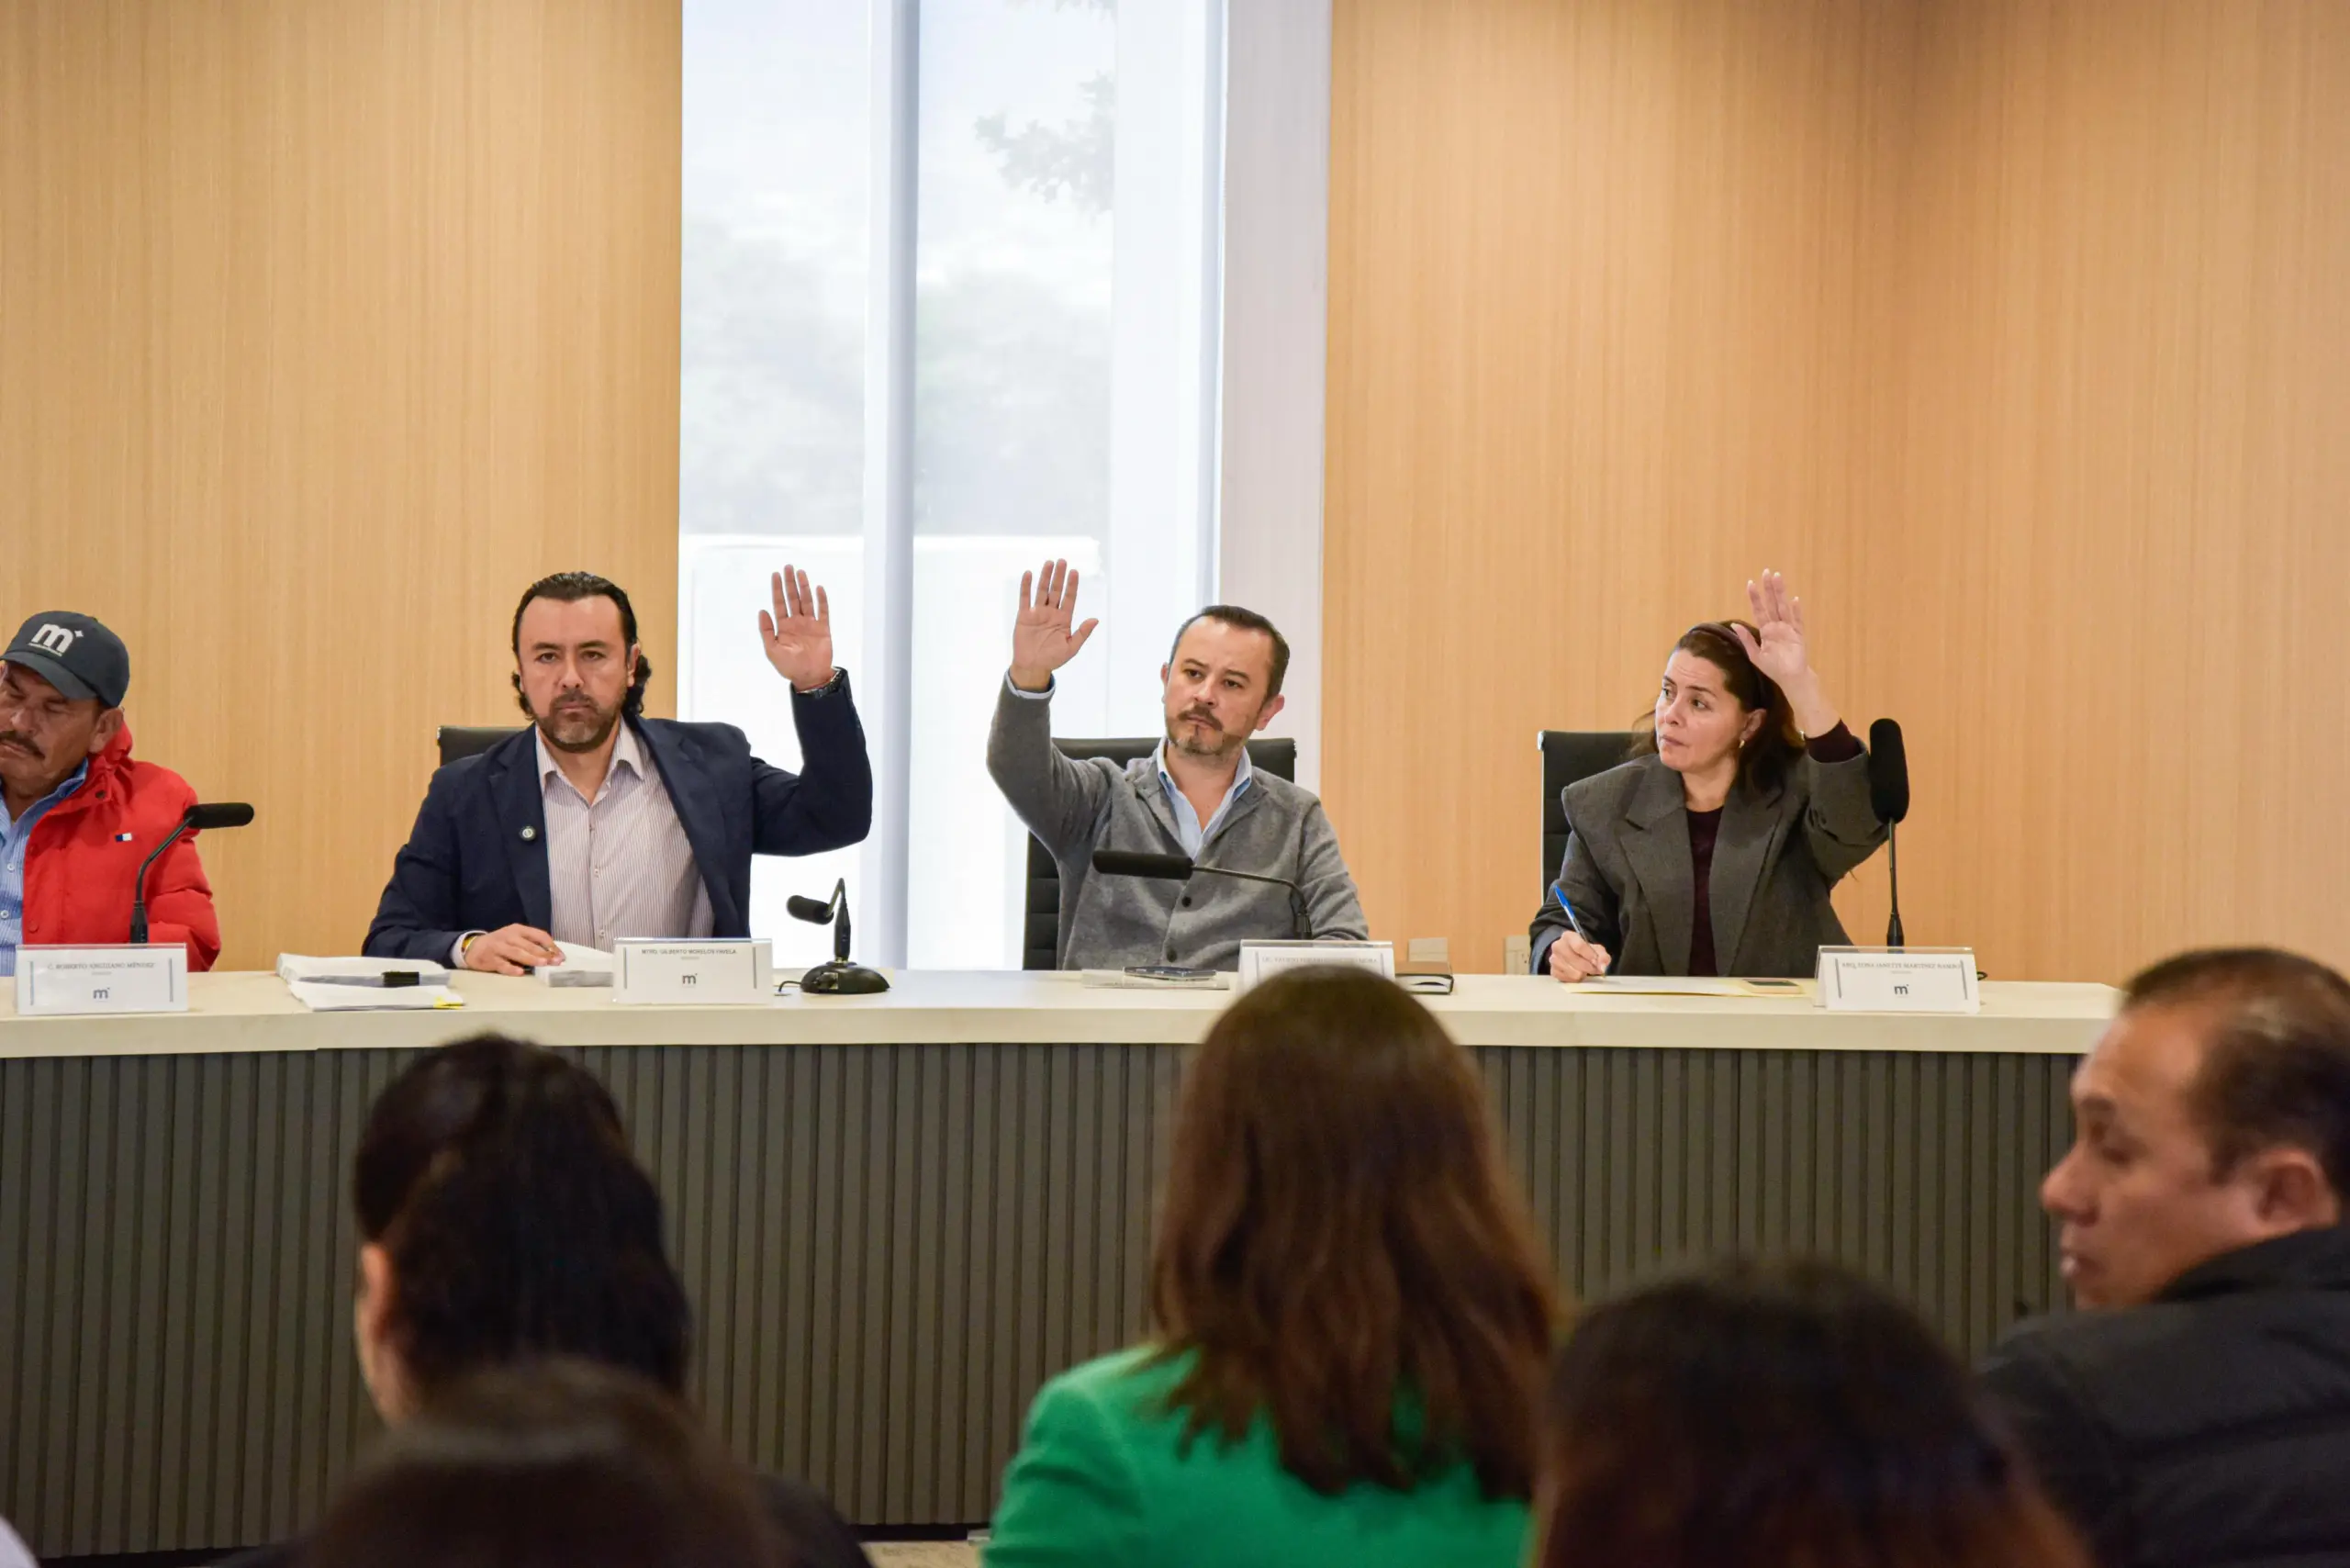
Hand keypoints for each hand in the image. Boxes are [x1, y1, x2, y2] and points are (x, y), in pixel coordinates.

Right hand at [464, 925, 562, 975]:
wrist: (473, 947)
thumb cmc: (500, 944)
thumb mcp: (515, 939)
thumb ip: (531, 945)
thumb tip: (553, 956)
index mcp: (518, 929)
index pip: (539, 935)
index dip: (551, 945)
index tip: (561, 956)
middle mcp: (509, 936)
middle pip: (529, 945)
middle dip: (544, 954)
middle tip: (555, 962)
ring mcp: (498, 947)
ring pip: (517, 952)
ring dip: (531, 958)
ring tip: (542, 964)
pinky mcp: (489, 958)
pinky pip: (501, 964)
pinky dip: (511, 968)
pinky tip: (519, 972)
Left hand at [759, 568, 835, 691]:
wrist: (810, 677)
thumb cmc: (789, 666)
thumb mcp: (772, 650)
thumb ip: (766, 631)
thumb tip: (761, 611)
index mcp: (784, 626)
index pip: (779, 603)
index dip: (777, 589)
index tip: (776, 575)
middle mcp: (797, 622)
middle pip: (793, 598)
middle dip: (790, 583)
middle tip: (788, 567)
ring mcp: (810, 624)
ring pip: (807, 601)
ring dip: (804, 587)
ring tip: (801, 573)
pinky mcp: (823, 629)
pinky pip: (823, 612)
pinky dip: (822, 600)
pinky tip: (819, 589)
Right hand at [1010, 558, 1098, 690]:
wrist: (1033, 667)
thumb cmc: (1053, 659)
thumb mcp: (1071, 648)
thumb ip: (1082, 633)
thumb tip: (1095, 619)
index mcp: (1064, 619)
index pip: (1069, 598)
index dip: (1072, 585)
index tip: (1075, 572)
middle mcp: (1051, 613)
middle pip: (1056, 591)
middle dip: (1059, 576)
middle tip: (1062, 561)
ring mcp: (1037, 613)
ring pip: (1042, 591)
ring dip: (1045, 577)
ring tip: (1049, 563)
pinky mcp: (1024, 616)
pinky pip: (1025, 598)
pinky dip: (1026, 586)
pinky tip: (1028, 574)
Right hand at [1547, 931, 1610, 983]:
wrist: (1569, 954)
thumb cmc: (1584, 951)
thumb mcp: (1596, 949)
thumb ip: (1602, 956)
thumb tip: (1603, 966)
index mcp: (1568, 936)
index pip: (1579, 946)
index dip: (1590, 956)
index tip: (1598, 963)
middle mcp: (1557, 946)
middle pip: (1575, 961)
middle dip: (1589, 967)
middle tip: (1595, 969)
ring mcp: (1553, 959)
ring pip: (1573, 973)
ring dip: (1583, 974)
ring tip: (1585, 970)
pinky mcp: (1553, 971)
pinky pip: (1569, 980)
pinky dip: (1576, 979)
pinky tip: (1577, 973)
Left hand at [1734, 567, 1839, 734]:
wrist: (1790, 679)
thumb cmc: (1773, 668)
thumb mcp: (1755, 655)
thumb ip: (1746, 640)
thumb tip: (1733, 624)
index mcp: (1766, 630)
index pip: (1759, 610)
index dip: (1755, 597)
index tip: (1750, 583)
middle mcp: (1777, 626)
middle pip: (1772, 604)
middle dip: (1769, 588)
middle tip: (1767, 572)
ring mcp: (1789, 629)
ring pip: (1783, 607)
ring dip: (1781, 593)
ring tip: (1778, 578)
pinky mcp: (1798, 635)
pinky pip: (1797, 621)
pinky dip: (1795, 612)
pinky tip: (1794, 600)